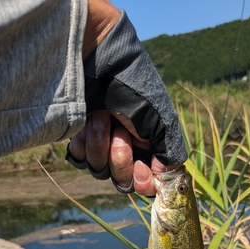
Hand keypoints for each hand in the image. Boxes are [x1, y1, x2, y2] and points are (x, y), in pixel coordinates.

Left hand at [66, 4, 187, 193]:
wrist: (98, 64)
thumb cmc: (133, 89)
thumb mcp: (161, 121)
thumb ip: (170, 152)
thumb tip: (164, 177)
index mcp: (148, 149)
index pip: (146, 184)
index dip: (143, 181)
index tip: (141, 167)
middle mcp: (126, 151)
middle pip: (122, 181)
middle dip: (120, 157)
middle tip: (120, 129)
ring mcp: (101, 147)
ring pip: (99, 170)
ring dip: (100, 143)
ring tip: (101, 115)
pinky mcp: (80, 140)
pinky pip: (79, 159)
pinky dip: (83, 142)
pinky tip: (86, 120)